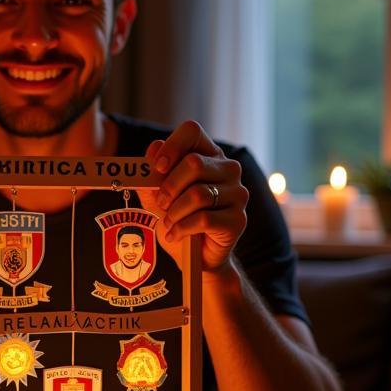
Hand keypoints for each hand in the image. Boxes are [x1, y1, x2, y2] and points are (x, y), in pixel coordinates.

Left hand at [137, 121, 247, 273]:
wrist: (196, 258)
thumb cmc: (178, 221)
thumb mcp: (157, 198)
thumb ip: (152, 176)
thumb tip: (153, 147)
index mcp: (209, 156)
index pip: (192, 131)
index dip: (172, 146)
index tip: (158, 167)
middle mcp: (228, 170)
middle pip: (194, 163)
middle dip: (169, 187)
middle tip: (161, 204)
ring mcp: (238, 194)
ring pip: (198, 194)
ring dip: (174, 213)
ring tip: (168, 224)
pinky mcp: (238, 219)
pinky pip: (203, 219)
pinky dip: (182, 228)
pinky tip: (176, 235)